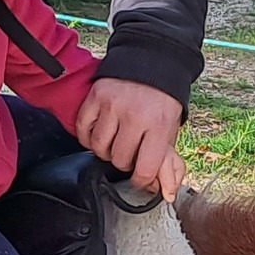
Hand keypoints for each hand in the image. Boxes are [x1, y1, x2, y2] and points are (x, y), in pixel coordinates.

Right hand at [77, 78, 183, 196]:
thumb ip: (167, 162)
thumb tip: (166, 194)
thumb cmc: (162, 100)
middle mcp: (133, 115)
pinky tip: (100, 134)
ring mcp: (112, 105)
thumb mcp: (171, 129)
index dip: (142, 181)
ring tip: (115, 142)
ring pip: (98, 148)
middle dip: (124, 162)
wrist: (152, 60)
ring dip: (106, 151)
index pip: (144, 169)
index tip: (141, 177)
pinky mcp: (95, 97)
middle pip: (119, 160)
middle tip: (130, 152)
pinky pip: (83, 130)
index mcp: (157, 125)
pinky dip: (89, 137)